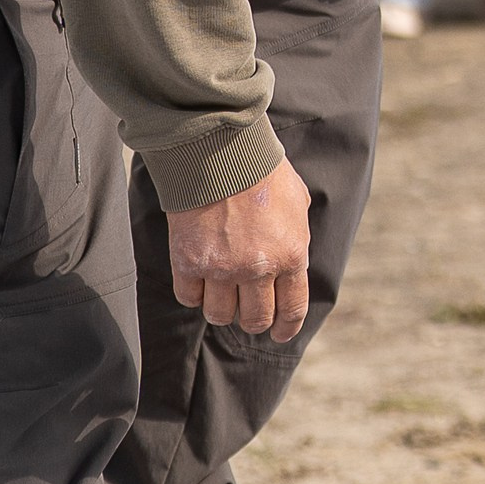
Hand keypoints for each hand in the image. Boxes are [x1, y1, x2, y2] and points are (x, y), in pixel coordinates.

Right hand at [168, 157, 312, 339]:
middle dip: (252, 320)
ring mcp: (220, 268)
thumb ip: (295, 240)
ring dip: (221, 309)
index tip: (279, 333)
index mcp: (291, 255)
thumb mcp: (297, 205)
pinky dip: (193, 293)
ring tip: (220, 293)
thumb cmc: (262, 171)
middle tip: (246, 311)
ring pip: (219, 314)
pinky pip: (189, 297)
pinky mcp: (187, 261)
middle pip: (254, 319)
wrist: (219, 149)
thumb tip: (292, 266)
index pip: (291, 309)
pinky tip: (197, 279)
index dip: (285, 328)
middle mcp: (257, 268)